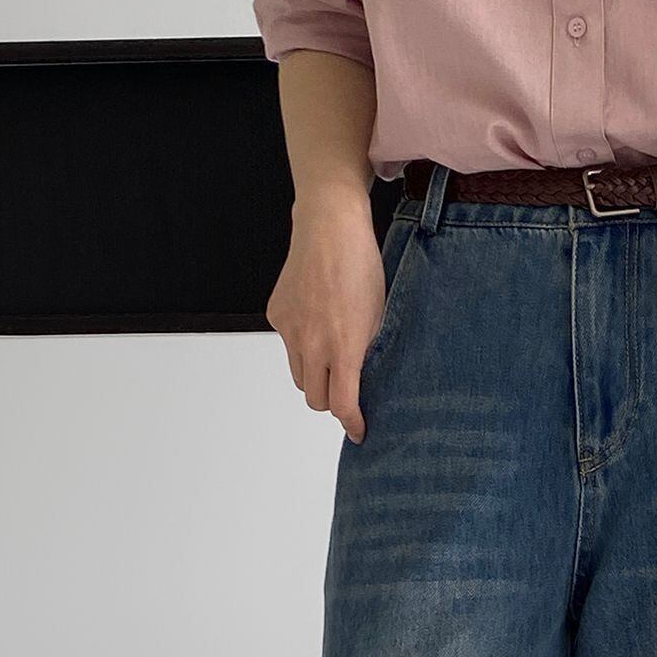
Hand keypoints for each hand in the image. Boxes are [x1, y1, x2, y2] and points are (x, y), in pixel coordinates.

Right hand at [265, 186, 385, 443]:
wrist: (330, 226)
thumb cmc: (362, 267)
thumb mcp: (380, 317)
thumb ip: (370, 354)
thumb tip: (367, 386)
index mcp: (343, 346)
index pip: (341, 405)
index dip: (352, 422)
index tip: (360, 431)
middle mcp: (312, 343)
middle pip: (315, 399)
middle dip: (331, 401)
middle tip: (347, 391)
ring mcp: (290, 329)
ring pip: (299, 376)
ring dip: (315, 376)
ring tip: (332, 355)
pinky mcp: (276, 315)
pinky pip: (288, 347)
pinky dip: (301, 346)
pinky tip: (317, 322)